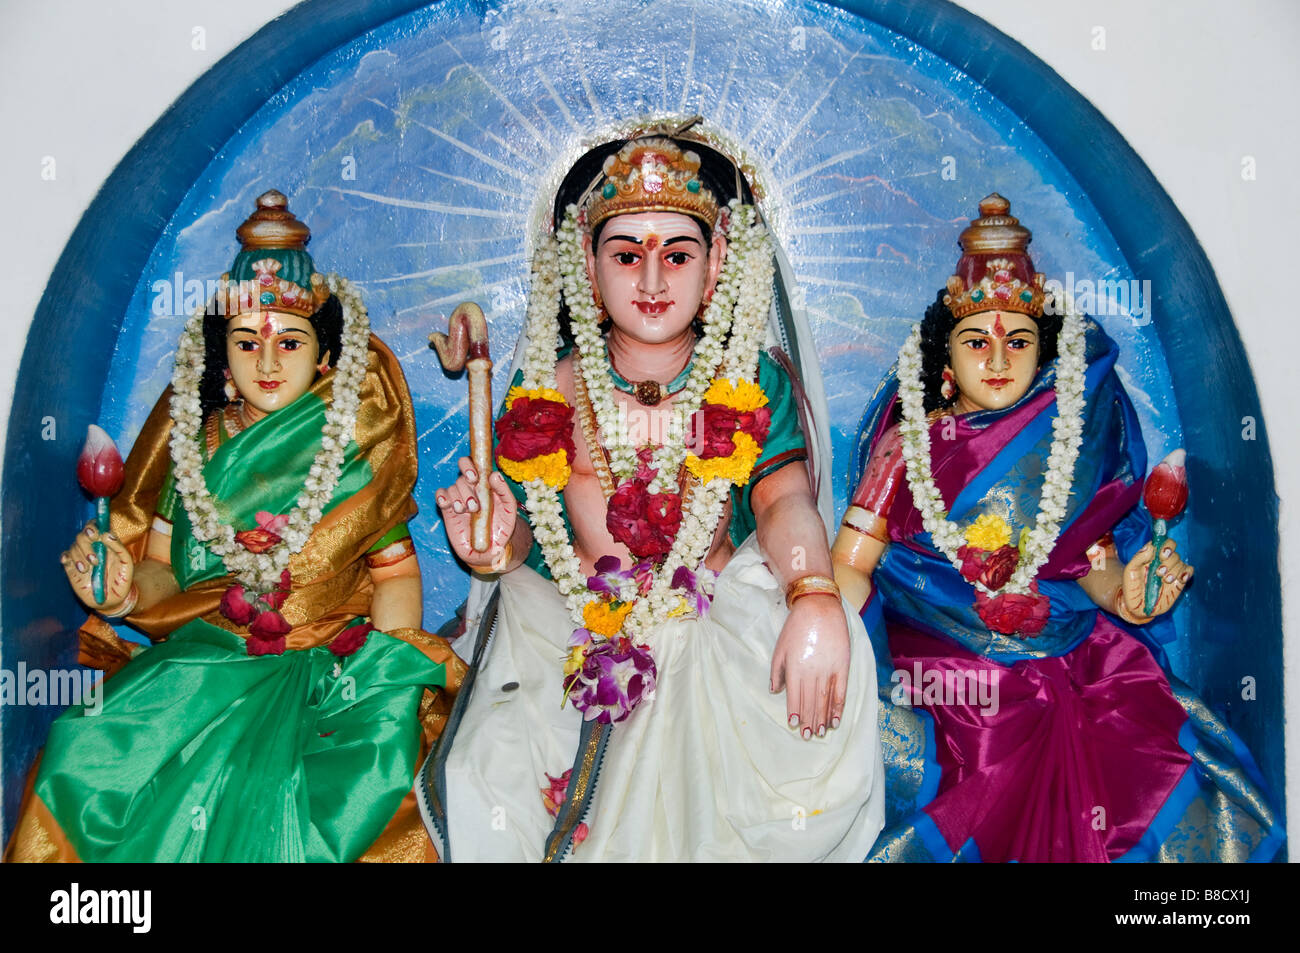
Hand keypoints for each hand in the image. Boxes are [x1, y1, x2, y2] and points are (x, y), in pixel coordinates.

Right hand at [60, 521, 134, 612]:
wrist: (113, 600)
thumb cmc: (122, 580)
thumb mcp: (126, 564)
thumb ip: (119, 547)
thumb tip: (106, 534)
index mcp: (105, 543)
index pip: (95, 526)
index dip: (92, 526)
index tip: (95, 535)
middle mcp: (92, 547)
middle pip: (81, 535)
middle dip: (86, 546)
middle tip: (95, 561)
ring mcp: (81, 557)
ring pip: (73, 547)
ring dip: (80, 557)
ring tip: (89, 570)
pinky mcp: (72, 567)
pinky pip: (65, 557)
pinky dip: (67, 559)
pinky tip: (77, 567)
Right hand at [436, 457, 516, 571]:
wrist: (489, 550)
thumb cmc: (502, 528)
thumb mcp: (509, 510)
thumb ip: (504, 491)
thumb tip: (494, 475)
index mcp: (485, 483)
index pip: (474, 464)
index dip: (470, 466)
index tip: (474, 478)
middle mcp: (471, 488)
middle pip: (462, 475)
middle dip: (466, 487)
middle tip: (473, 505)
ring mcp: (459, 498)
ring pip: (452, 487)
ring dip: (459, 498)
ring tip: (468, 512)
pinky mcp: (448, 509)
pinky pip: (441, 495)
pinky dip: (442, 497)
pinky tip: (448, 505)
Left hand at [770, 595, 849, 739]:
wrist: (820, 608)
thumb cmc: (796, 628)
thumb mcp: (780, 648)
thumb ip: (777, 671)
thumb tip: (775, 691)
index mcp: (795, 668)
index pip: (795, 696)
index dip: (795, 712)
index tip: (795, 725)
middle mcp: (812, 672)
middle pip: (811, 701)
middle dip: (809, 720)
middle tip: (808, 736)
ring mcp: (829, 670)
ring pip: (825, 700)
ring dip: (823, 718)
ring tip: (821, 732)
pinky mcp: (843, 666)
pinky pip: (841, 692)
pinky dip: (838, 707)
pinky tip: (836, 719)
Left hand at [1117, 539, 1192, 622]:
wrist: (1137, 605)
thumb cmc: (1131, 587)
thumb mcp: (1130, 571)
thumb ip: (1138, 557)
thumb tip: (1152, 547)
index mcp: (1151, 555)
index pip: (1163, 541)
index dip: (1165, 546)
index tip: (1161, 555)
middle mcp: (1162, 561)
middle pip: (1174, 551)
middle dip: (1169, 561)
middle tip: (1159, 572)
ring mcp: (1172, 570)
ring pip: (1181, 562)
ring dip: (1174, 570)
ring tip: (1164, 580)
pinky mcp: (1179, 580)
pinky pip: (1189, 571)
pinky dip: (1186, 573)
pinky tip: (1179, 580)